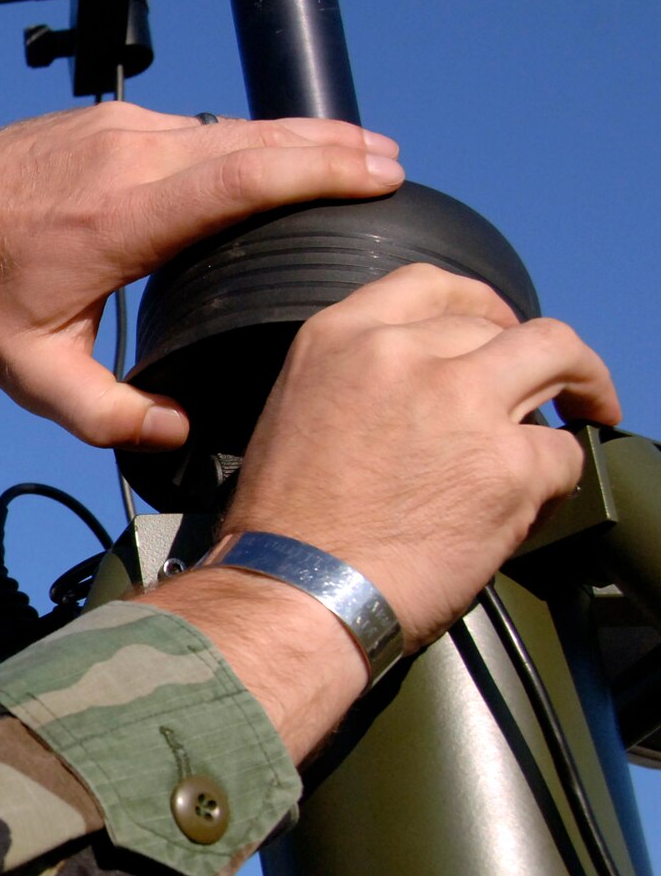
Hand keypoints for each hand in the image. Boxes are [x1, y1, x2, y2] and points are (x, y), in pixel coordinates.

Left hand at [0, 103, 403, 447]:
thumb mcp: (38, 378)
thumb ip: (114, 416)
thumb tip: (182, 434)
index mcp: (122, 219)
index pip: (246, 176)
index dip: (322, 169)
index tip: (383, 174)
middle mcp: (125, 158)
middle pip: (254, 139)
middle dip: (331, 146)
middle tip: (392, 164)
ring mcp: (114, 130)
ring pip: (224, 126)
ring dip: (288, 139)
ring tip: (348, 158)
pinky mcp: (102, 120)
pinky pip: (188, 126)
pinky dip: (238, 138)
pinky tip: (267, 157)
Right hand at [223, 265, 619, 651]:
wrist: (294, 592)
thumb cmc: (284, 528)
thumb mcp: (297, 414)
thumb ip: (359, 381)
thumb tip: (422, 390)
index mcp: (340, 339)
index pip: (430, 284)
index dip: (479, 303)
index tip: (497, 326)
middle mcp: (402, 353)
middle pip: (501, 325)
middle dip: (531, 353)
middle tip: (548, 384)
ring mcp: (461, 402)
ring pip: (558, 356)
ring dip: (581, 383)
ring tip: (590, 410)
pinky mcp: (508, 463)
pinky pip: (562, 454)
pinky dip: (552, 481)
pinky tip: (525, 506)